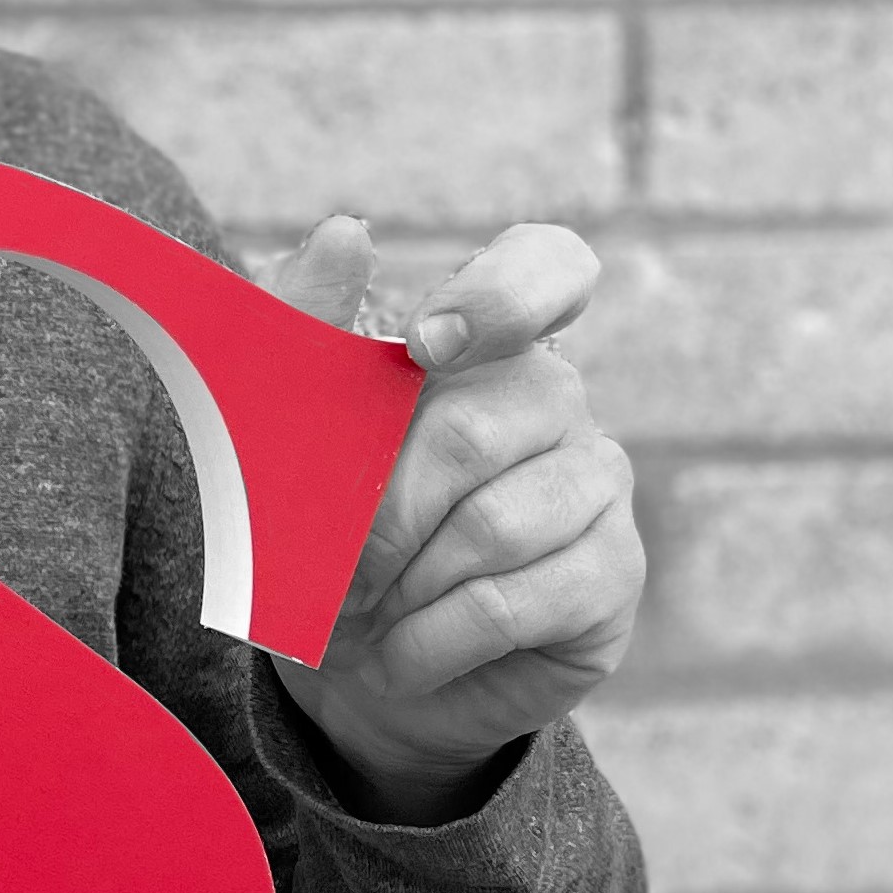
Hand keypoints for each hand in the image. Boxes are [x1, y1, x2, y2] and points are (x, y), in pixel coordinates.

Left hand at [262, 217, 641, 823]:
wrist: (352, 661)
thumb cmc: (318, 527)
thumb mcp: (279, 428)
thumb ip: (302, 325)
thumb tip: (349, 231)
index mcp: (484, 338)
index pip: (546, 263)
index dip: (501, 296)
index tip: (423, 346)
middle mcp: (555, 396)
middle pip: (470, 432)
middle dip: (375, 515)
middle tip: (328, 567)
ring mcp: (598, 482)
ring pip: (491, 526)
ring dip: (396, 584)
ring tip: (362, 611)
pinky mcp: (613, 574)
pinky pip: (509, 601)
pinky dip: (428, 636)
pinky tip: (400, 654)